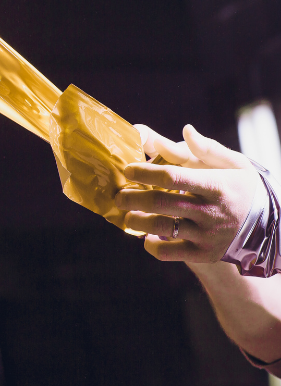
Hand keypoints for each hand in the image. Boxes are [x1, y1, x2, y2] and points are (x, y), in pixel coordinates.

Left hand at [115, 124, 259, 262]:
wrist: (267, 227)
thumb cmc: (241, 187)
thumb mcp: (234, 163)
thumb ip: (206, 148)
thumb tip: (185, 130)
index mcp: (216, 185)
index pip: (173, 176)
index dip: (145, 172)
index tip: (128, 170)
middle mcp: (211, 211)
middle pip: (161, 203)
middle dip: (133, 198)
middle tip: (118, 195)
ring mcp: (207, 236)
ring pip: (162, 228)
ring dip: (137, 221)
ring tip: (126, 215)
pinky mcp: (204, 254)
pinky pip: (170, 254)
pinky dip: (152, 246)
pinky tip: (146, 236)